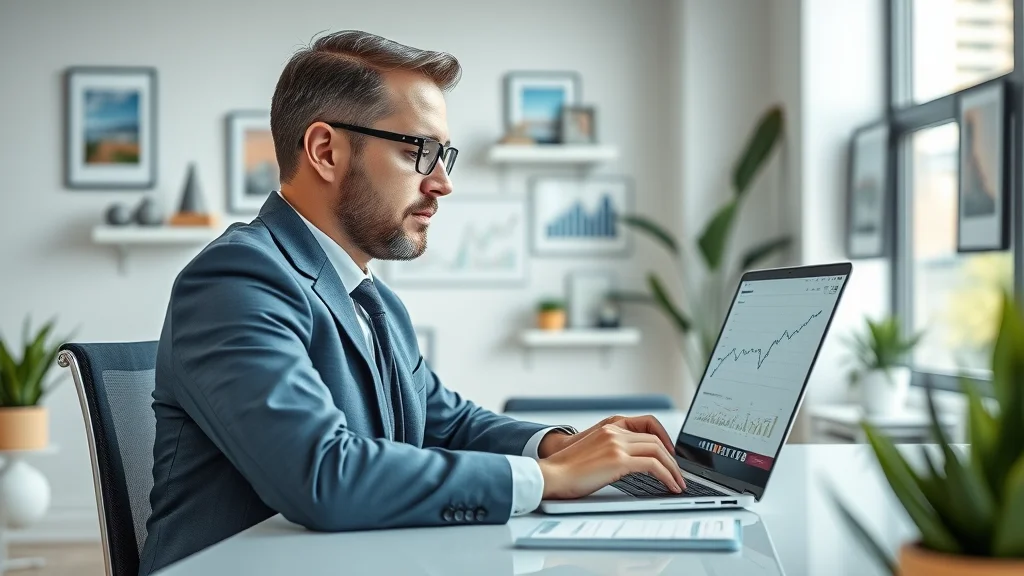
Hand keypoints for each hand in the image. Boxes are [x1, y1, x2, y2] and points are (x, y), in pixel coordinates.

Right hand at [536, 423, 685, 499]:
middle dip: (671, 459)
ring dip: (672, 469)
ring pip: (658, 451)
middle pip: (655, 439)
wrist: (551, 475)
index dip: (663, 438)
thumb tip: (628, 465)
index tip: (670, 453)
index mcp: (609, 427)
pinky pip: (653, 465)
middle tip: (678, 474)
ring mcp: (617, 444)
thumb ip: (610, 451)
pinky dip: (667, 476)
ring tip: (677, 483)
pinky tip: (669, 486)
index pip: (646, 425)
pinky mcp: (618, 460)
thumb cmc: (566, 470)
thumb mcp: (592, 452)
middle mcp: (614, 431)